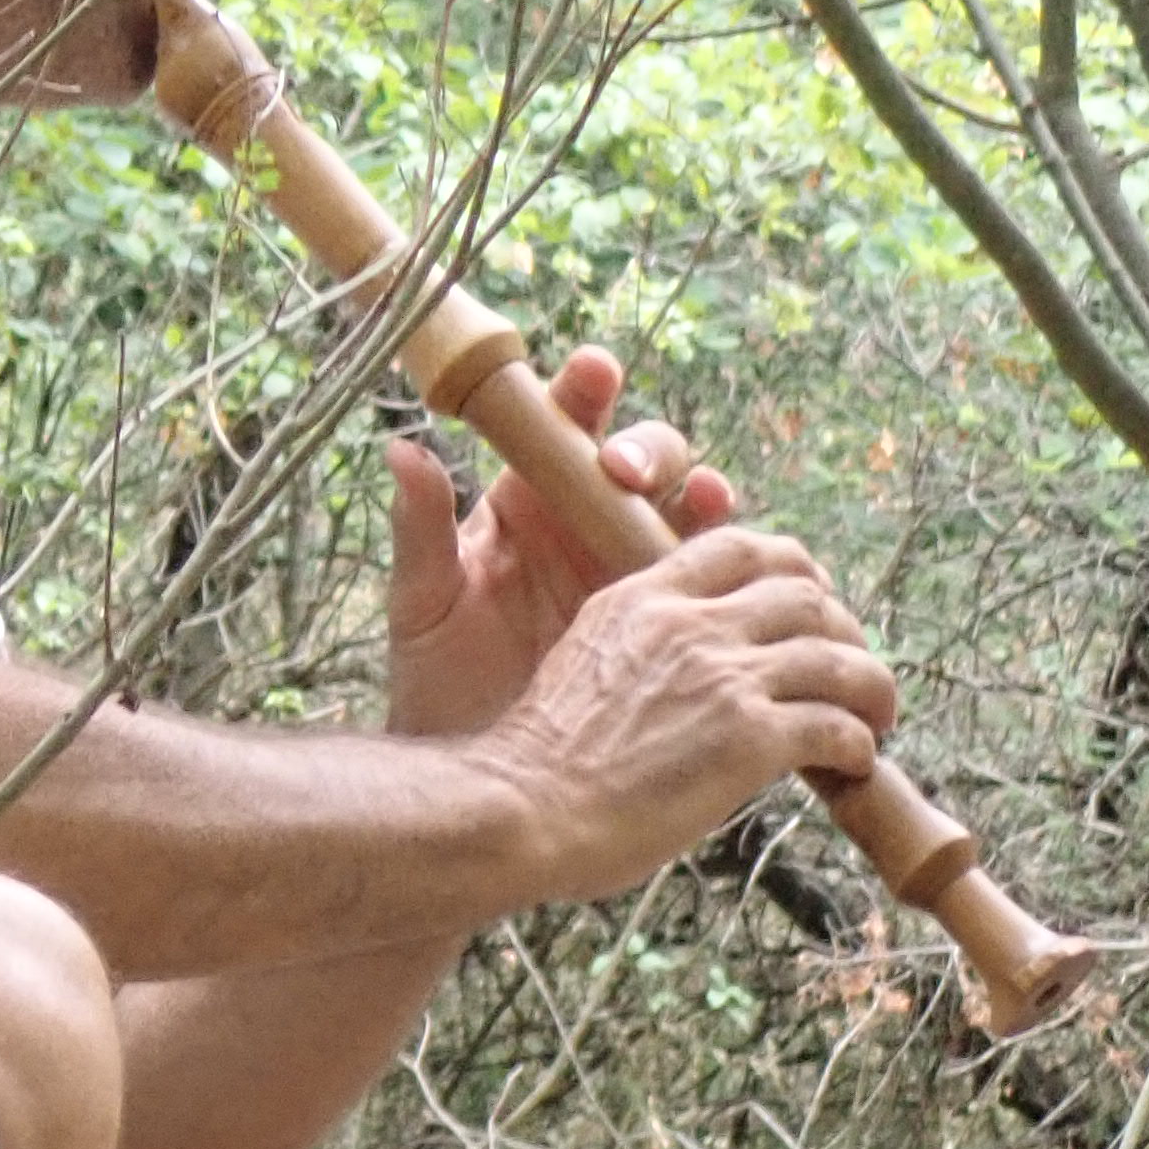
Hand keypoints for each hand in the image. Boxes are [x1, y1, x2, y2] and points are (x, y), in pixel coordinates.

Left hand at [382, 349, 736, 738]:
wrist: (484, 777)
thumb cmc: (438, 683)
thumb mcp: (422, 606)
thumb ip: (419, 532)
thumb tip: (402, 449)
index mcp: (527, 503)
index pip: (562, 430)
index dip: (585, 394)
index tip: (593, 371)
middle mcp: (588, 524)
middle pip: (641, 462)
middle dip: (648, 450)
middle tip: (628, 470)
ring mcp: (635, 570)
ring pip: (686, 513)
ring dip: (703, 498)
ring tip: (705, 502)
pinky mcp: (672, 622)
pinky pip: (716, 584)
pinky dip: (737, 568)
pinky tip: (746, 568)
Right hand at [470, 522, 900, 904]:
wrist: (521, 809)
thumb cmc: (540, 759)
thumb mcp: (584, 661)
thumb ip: (642, 645)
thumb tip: (690, 670)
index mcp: (641, 599)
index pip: (738, 546)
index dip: (790, 570)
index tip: (806, 606)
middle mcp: (687, 624)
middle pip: (804, 592)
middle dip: (842, 627)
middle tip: (850, 668)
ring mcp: (722, 678)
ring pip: (839, 658)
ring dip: (870, 688)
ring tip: (875, 718)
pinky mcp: (749, 739)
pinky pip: (837, 726)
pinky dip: (857, 745)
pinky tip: (851, 764)